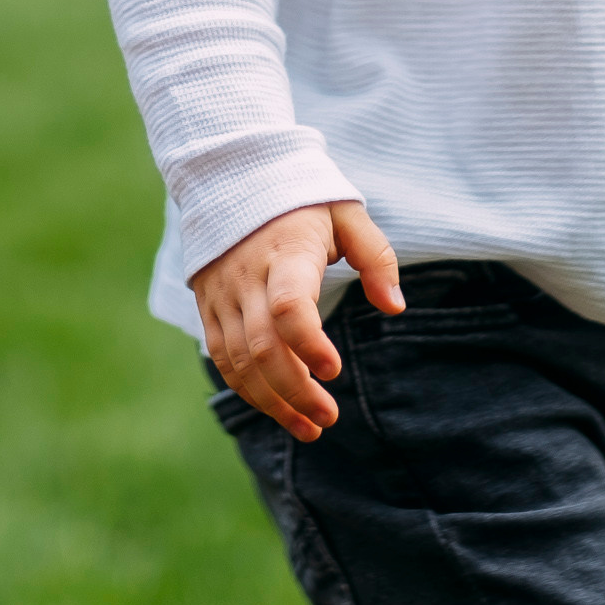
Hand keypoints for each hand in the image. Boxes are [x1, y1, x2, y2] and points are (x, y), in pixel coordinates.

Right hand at [193, 199, 402, 443]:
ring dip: (272, 401)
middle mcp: (248, 276)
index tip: (334, 370)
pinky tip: (277, 408)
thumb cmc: (302, 199)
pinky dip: (246, 389)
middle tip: (328, 420)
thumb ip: (376, 257)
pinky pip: (221, 357)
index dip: (308, 344)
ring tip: (308, 428)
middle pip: (262, 346)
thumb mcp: (347, 213)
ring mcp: (222, 293)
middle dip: (295, 391)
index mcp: (286, 251)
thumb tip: (395, 308)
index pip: (289, 306)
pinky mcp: (209, 306)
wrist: (231, 176)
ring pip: (238, 361)